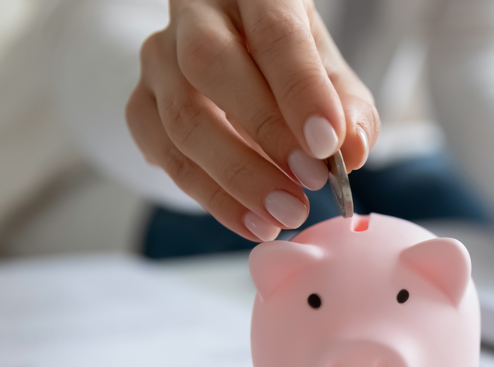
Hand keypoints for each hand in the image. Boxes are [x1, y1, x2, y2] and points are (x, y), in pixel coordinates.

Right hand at [126, 0, 379, 241]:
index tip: (328, 144)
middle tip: (308, 184)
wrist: (240, 61)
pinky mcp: (140, 101)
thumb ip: (351, 110)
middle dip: (264, 133)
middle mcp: (197, 13)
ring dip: (235, 176)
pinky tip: (247, 219)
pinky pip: (161, 150)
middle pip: (211, 65)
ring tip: (282, 216)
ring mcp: (159, 56)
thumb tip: (353, 150)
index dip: (300, 89)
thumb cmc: (295, 66)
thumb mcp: (334, 77)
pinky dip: (208, 193)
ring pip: (180, 115)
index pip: (274, 31)